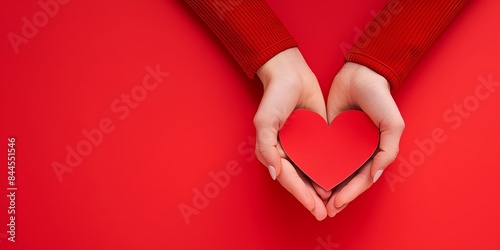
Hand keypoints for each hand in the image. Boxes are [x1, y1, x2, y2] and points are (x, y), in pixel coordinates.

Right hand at [255, 47, 329, 219]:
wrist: (291, 73)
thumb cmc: (275, 96)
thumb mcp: (265, 120)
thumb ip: (267, 147)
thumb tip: (273, 172)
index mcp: (272, 150)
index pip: (286, 177)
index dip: (299, 194)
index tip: (313, 207)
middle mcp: (286, 151)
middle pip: (298, 180)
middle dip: (310, 198)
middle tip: (324, 213)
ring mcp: (301, 145)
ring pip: (310, 173)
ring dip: (319, 189)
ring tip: (331, 204)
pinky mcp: (314, 137)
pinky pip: (321, 158)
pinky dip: (327, 171)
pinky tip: (338, 181)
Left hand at [325, 62, 404, 216]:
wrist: (359, 74)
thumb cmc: (380, 98)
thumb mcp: (392, 124)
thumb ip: (388, 150)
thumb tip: (374, 176)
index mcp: (375, 152)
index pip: (363, 179)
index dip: (351, 193)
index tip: (337, 203)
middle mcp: (359, 151)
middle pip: (347, 179)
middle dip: (337, 196)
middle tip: (325, 210)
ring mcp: (343, 143)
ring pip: (334, 171)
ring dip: (326, 187)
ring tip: (315, 200)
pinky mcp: (329, 134)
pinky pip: (322, 154)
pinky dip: (316, 167)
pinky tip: (307, 177)